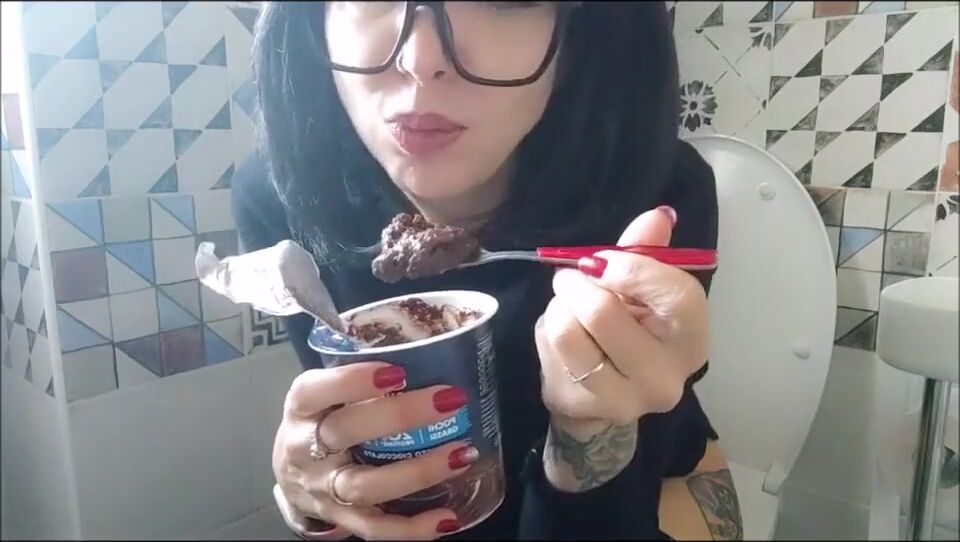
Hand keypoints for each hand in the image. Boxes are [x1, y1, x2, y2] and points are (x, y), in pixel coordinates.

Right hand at [272, 362, 474, 539]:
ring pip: (365, 485)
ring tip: (462, 454)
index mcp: (302, 408)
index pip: (315, 390)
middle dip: (399, 416)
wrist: (292, 475)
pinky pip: (375, 529)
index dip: (351, 381)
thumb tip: (433, 347)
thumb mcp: (327, 392)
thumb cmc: (322, 420)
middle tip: (450, 400)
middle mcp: (305, 449)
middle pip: (345, 432)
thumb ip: (363, 374)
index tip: (397, 371)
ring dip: (418, 472)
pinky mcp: (341, 519)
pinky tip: (447, 518)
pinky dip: (412, 529)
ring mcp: (323, 488)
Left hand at [535, 206, 709, 489]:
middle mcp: (665, 377)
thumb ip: (646, 251)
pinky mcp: (582, 407)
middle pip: (605, 314)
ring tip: (566, 305)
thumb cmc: (628, 330)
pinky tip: (560, 334)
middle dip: (578, 283)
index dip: (635, 269)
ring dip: (559, 305)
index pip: (679, 297)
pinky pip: (551, 350)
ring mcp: (623, 400)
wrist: (598, 398)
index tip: (603, 260)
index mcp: (691, 340)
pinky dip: (549, 328)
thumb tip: (658, 215)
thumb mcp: (641, 289)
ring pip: (569, 330)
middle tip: (571, 277)